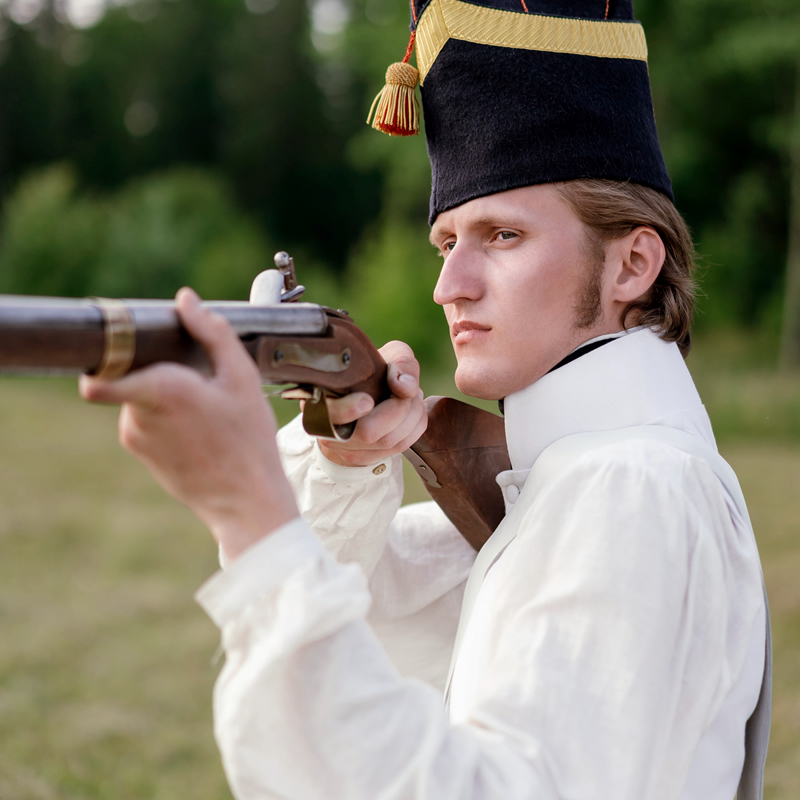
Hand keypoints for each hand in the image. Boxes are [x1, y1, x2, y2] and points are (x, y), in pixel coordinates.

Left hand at [79, 288, 298, 560]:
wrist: (246, 501)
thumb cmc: (248, 440)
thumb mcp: (242, 378)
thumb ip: (212, 332)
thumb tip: (185, 299)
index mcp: (159, 390)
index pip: (98, 375)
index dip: (103, 353)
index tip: (124, 344)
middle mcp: (137, 416)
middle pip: (133, 373)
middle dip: (160, 370)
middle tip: (200, 382)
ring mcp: (135, 438)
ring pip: (141, 397)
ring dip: (166, 396)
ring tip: (207, 412)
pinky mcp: (142, 455)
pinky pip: (146, 422)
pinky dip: (168, 419)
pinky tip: (201, 431)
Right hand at [317, 340, 426, 466]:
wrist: (367, 392)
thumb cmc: (375, 371)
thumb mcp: (387, 355)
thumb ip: (400, 364)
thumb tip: (405, 389)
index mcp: (320, 399)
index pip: (326, 413)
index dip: (346, 410)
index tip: (367, 400)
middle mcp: (327, 429)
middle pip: (368, 432)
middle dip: (399, 408)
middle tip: (407, 390)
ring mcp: (346, 449)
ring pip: (388, 441)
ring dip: (412, 416)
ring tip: (412, 398)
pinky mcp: (365, 458)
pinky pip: (400, 447)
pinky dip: (415, 427)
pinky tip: (413, 412)